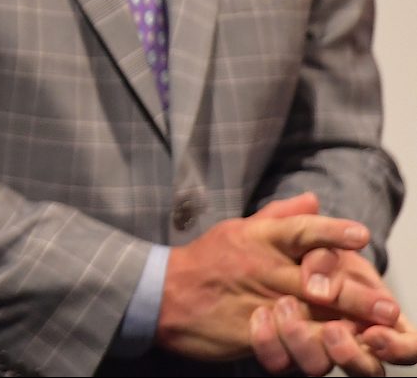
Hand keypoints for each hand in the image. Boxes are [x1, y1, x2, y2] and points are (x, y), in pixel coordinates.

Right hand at [157, 192, 374, 360]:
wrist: (163, 294)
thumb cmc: (206, 261)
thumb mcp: (238, 229)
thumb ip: (279, 217)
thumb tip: (314, 199)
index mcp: (257, 239)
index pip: (299, 230)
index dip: (331, 232)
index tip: (360, 235)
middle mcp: (260, 267)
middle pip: (315, 278)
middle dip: (354, 294)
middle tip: (387, 307)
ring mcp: (255, 300)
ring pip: (308, 313)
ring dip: (344, 325)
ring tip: (374, 334)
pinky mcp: (250, 331)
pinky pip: (287, 341)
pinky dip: (315, 347)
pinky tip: (338, 351)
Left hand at [251, 249, 406, 374]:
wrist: (253, 254)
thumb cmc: (298, 249)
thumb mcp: (309, 237)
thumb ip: (327, 238)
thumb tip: (355, 237)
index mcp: (373, 313)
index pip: (407, 345)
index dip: (398, 347)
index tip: (374, 333)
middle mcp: (349, 338)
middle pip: (366, 369)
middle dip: (350, 355)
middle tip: (330, 330)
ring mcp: (316, 348)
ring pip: (319, 368)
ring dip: (304, 342)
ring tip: (285, 306)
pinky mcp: (282, 351)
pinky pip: (277, 361)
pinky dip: (268, 341)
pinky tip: (260, 315)